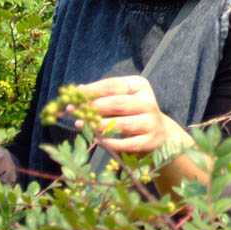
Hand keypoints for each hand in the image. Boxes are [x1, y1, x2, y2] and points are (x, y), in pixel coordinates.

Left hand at [74, 76, 209, 195]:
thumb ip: (103, 96)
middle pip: (117, 103)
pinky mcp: (149, 141)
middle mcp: (148, 102)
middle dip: (92, 107)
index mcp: (141, 86)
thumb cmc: (132, 112)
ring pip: (120, 124)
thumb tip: (78, 91)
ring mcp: (150, 122)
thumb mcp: (122, 98)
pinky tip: (95, 140)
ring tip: (79, 123)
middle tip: (72, 110)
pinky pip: (125, 143)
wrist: (158, 132)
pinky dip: (108, 142)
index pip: (113, 86)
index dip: (92, 90)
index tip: (74, 94)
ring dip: (97, 125)